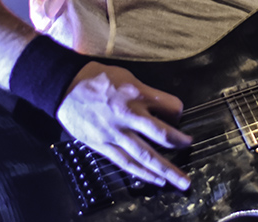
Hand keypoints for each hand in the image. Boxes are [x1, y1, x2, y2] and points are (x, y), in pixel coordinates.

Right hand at [56, 62, 192, 189]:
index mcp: (138, 93)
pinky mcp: (104, 145)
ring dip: (167, 169)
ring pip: (146, 155)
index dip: (178, 111)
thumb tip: (162, 107)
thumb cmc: (97, 78)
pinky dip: (143, 173)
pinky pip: (127, 163)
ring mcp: (116, 133)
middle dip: (180, 143)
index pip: (171, 106)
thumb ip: (145, 93)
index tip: (178, 115)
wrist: (66, 87)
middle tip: (190, 146)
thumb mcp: (128, 77)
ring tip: (181, 179)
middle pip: (163, 134)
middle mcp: (129, 114)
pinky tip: (156, 180)